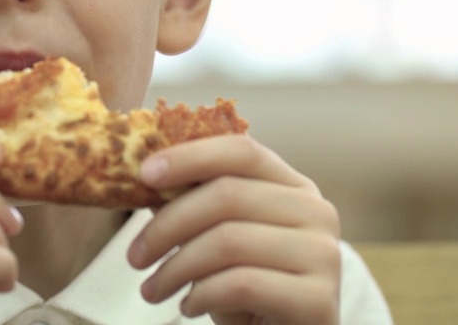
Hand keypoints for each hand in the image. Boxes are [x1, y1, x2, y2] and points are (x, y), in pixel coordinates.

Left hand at [128, 135, 340, 324]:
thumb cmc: (249, 292)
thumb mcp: (219, 241)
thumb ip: (194, 205)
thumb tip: (147, 174)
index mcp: (295, 187)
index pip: (242, 150)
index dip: (190, 157)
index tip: (144, 173)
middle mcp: (317, 212)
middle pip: (227, 195)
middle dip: (168, 224)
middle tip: (134, 256)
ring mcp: (324, 255)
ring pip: (228, 240)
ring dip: (175, 268)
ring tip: (152, 291)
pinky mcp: (317, 299)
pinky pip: (240, 283)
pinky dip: (201, 295)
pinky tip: (188, 307)